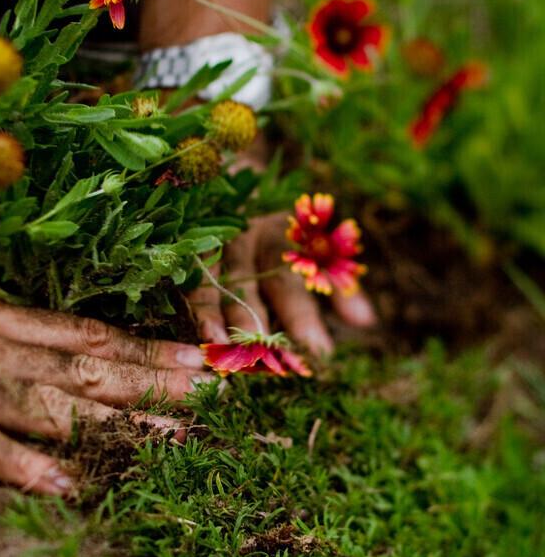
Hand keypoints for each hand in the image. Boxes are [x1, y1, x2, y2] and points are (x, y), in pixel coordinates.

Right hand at [0, 261, 212, 495]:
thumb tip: (33, 349)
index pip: (85, 333)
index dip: (146, 347)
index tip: (200, 357)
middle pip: (86, 367)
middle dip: (157, 382)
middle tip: (220, 392)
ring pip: (51, 405)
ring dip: (117, 422)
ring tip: (177, 436)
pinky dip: (26, 465)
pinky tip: (71, 484)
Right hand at [188, 213, 376, 355]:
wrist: (240, 195)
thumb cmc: (290, 236)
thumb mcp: (320, 252)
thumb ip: (339, 286)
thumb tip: (366, 321)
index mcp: (281, 238)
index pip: (292, 281)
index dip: (303, 317)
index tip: (317, 352)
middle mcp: (243, 241)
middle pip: (249, 285)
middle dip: (256, 325)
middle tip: (266, 361)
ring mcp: (212, 249)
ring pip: (212, 286)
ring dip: (216, 319)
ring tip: (222, 351)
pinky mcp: (190, 260)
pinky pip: (190, 288)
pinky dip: (196, 313)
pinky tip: (201, 339)